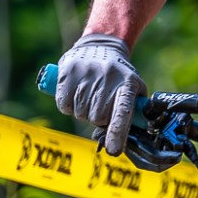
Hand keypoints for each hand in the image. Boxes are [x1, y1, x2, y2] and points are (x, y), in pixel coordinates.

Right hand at [55, 33, 142, 155]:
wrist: (99, 46)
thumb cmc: (118, 76)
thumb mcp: (133, 87)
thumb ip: (133, 111)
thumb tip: (127, 137)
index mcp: (127, 84)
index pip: (122, 112)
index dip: (117, 133)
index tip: (114, 151)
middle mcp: (107, 78)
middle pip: (97, 118)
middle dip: (98, 118)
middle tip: (100, 104)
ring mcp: (86, 74)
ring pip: (80, 113)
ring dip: (83, 111)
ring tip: (89, 95)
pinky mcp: (68, 73)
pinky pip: (64, 105)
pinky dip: (67, 105)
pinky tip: (75, 93)